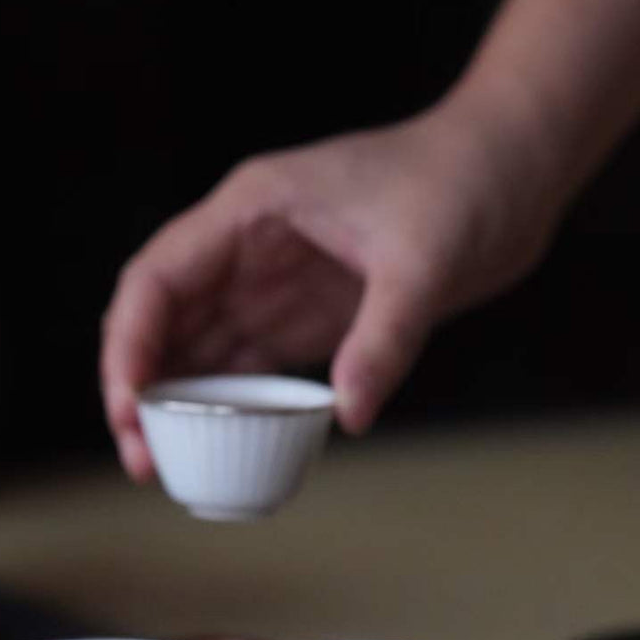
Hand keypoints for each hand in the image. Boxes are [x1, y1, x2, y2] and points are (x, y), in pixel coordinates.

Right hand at [101, 90, 561, 478]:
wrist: (511, 172)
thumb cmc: (463, 184)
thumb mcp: (426, 260)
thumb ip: (384, 337)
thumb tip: (350, 416)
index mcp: (251, 208)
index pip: (158, 277)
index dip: (131, 343)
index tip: (128, 406)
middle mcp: (246, 246)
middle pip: (162, 320)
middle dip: (138, 389)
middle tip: (140, 459)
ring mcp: (270, 282)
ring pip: (195, 348)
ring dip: (173, 406)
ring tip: (162, 467)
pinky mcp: (301, 315)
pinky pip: (245, 367)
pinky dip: (223, 407)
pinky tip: (214, 447)